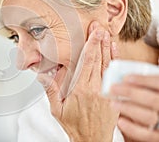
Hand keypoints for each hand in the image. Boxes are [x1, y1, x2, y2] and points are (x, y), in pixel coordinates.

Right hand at [38, 23, 118, 140]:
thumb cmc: (75, 125)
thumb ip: (51, 90)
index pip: (88, 62)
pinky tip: (113, 52)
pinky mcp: (112, 95)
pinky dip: (115, 62)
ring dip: (108, 49)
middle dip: (99, 41)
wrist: (91, 140)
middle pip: (99, 60)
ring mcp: (106, 91)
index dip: (91, 45)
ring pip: (108, 65)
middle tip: (99, 27)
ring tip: (107, 35)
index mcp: (81, 89)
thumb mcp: (57, 109)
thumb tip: (43, 75)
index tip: (93, 33)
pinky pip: (114, 75)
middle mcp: (96, 88)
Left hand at [110, 75, 158, 141]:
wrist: (158, 116)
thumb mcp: (154, 90)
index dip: (143, 80)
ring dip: (128, 109)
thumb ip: (147, 86)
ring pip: (149, 116)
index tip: (125, 78)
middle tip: (112, 88)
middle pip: (152, 100)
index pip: (158, 83)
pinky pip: (148, 135)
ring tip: (113, 103)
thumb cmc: (153, 98)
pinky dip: (133, 129)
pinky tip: (120, 121)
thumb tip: (123, 79)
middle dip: (130, 92)